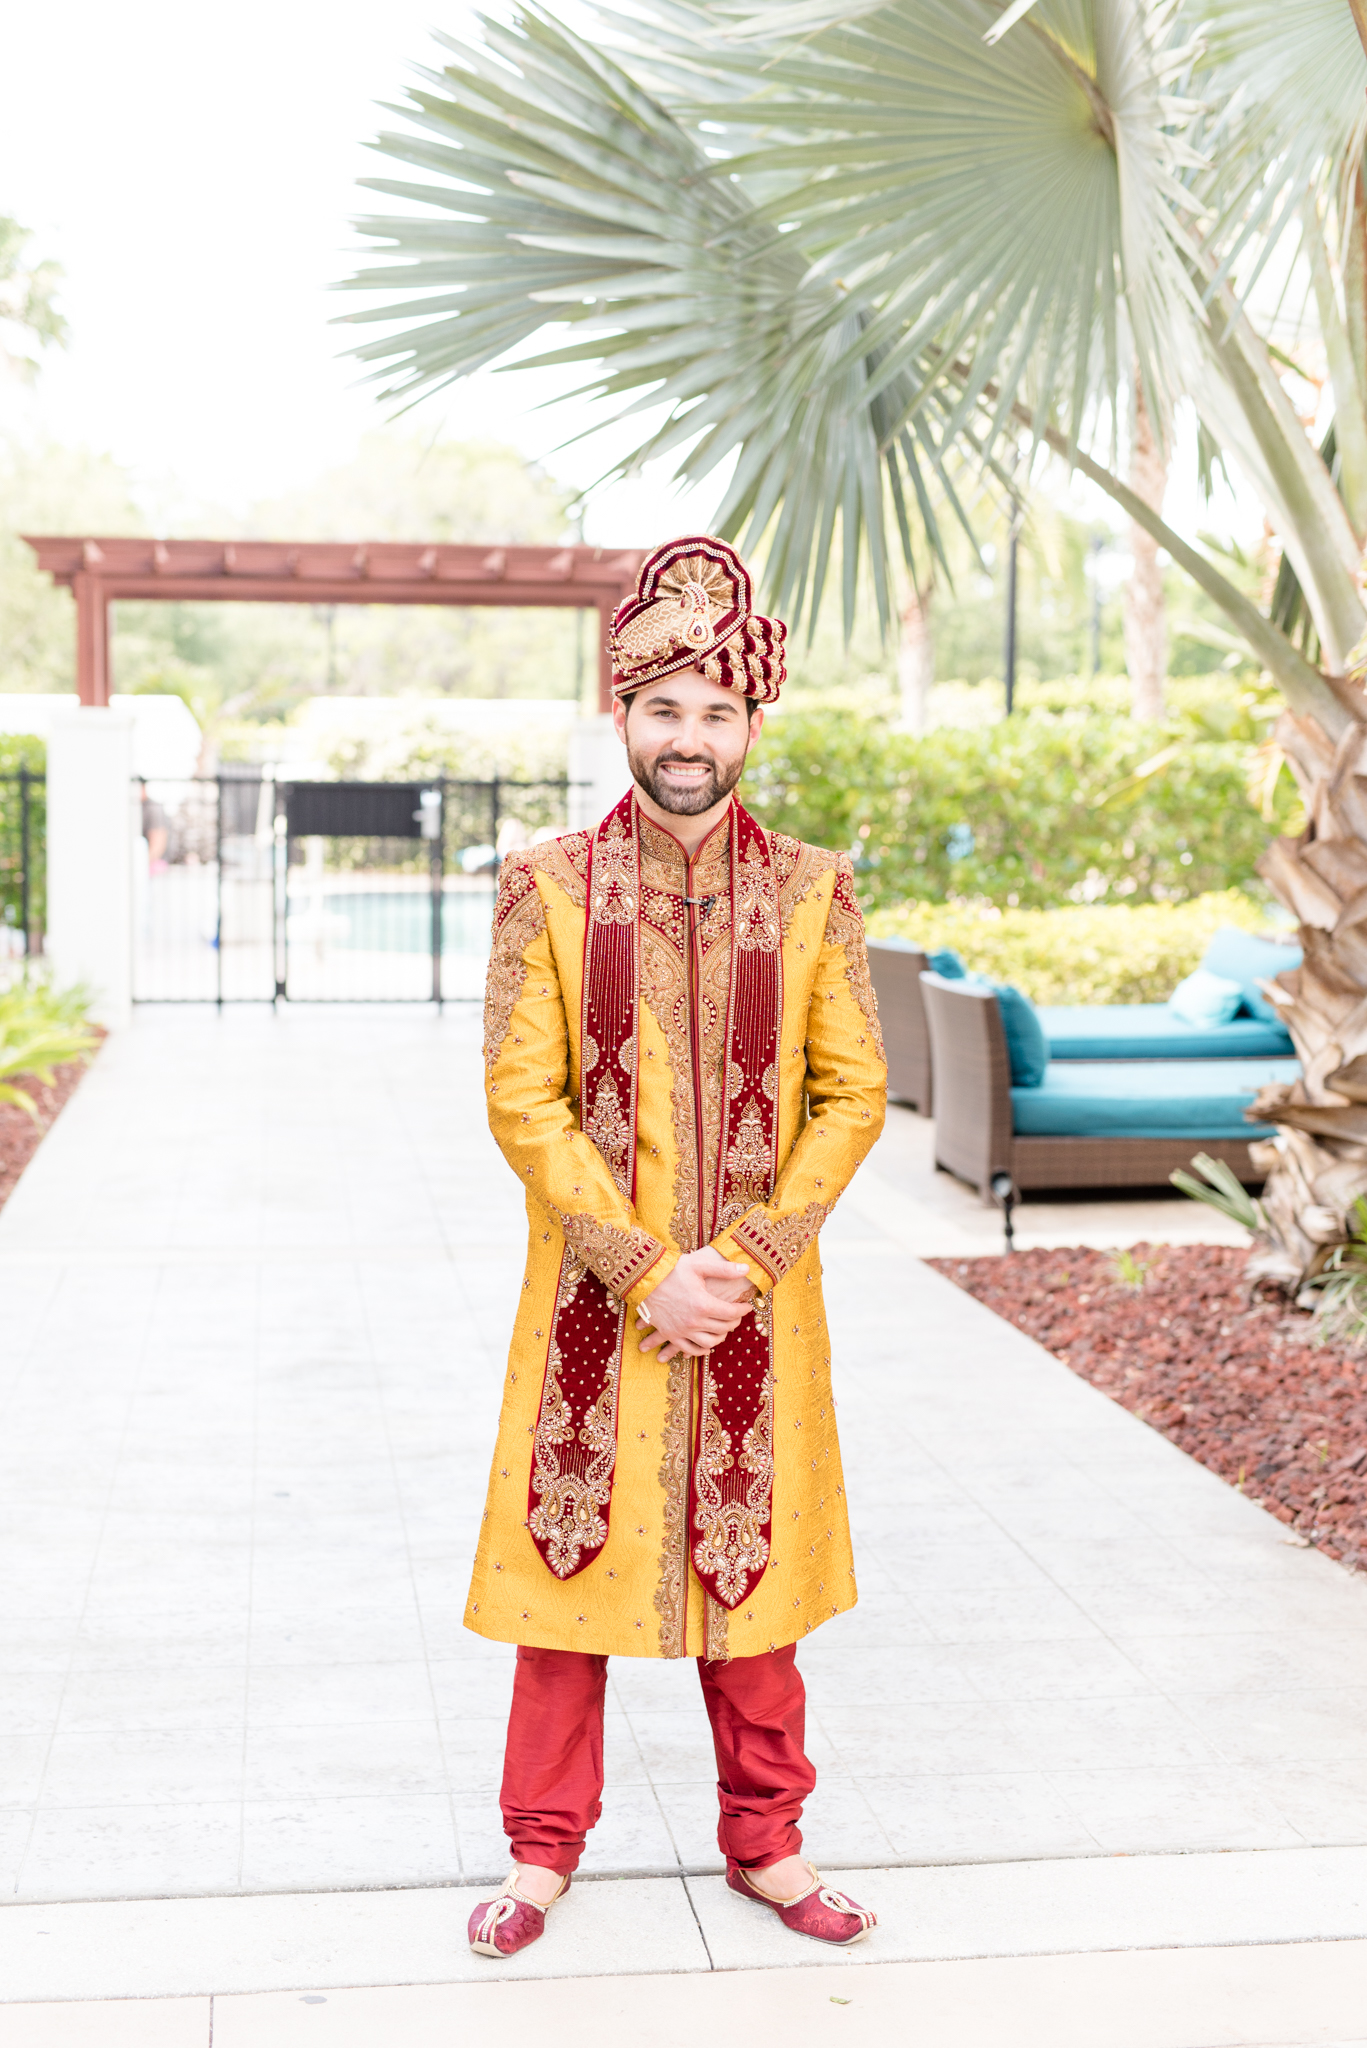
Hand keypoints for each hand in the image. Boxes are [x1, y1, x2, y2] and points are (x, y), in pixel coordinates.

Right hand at [637, 1247, 756, 1361]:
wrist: (644, 1278)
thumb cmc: (672, 1269)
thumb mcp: (698, 1265)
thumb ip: (724, 1269)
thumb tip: (747, 1269)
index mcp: (703, 1304)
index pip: (732, 1312)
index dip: (743, 1310)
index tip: (748, 1306)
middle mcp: (694, 1321)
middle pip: (723, 1328)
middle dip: (735, 1322)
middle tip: (738, 1315)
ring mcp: (682, 1330)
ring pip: (710, 1342)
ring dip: (721, 1337)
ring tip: (725, 1329)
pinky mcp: (671, 1334)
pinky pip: (690, 1349)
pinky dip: (701, 1350)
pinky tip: (708, 1346)